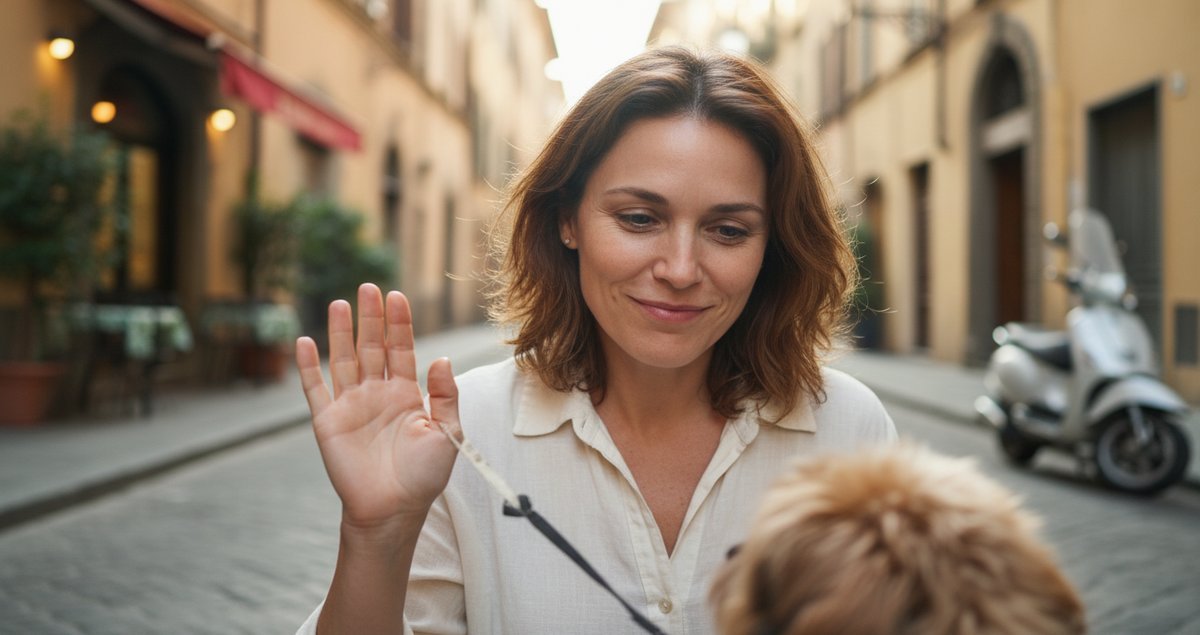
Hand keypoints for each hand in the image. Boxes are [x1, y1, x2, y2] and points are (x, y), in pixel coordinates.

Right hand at [296, 284, 459, 530]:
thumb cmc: (423, 477)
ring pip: (343, 360)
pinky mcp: (328, 422)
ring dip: (341, 333)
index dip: (399, 324)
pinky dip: (308, 367)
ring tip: (340, 303)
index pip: (401, 350)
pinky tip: (305, 341)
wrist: (392, 511)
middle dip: (371, 318)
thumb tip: (441, 359)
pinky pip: (315, 389)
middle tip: (369, 287)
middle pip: (371, 347)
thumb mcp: (448, 435)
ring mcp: (351, 406)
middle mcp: (377, 395)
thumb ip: (445, 396)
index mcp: (406, 395)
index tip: (397, 296)